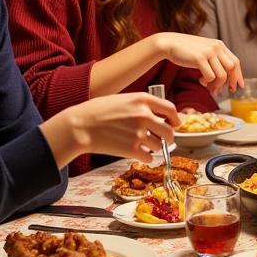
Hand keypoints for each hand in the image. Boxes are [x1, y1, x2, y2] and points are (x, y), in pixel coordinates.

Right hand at [44, 93, 178, 167]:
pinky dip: (146, 157)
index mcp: (143, 99)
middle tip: (165, 140)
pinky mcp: (132, 150)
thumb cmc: (97, 111)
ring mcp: (139, 133)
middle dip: (169, 137)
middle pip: (170, 131)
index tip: (175, 123)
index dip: (176, 118)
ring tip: (143, 144)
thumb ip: (141, 105)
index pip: (171, 109)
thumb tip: (158, 116)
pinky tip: (138, 153)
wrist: (80, 125)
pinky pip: (149, 157)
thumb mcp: (123, 99)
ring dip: (155, 147)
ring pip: (160, 146)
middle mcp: (144, 116)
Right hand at [149, 33, 242, 93]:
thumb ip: (215, 59)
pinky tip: (201, 81)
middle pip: (232, 69)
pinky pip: (210, 76)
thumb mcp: (204, 51)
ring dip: (216, 85)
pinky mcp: (199, 58)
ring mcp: (208, 52)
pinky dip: (207, 83)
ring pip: (222, 75)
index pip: (235, 62)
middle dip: (230, 82)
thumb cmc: (186, 50)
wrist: (169, 43)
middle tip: (223, 91)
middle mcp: (216, 47)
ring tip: (209, 88)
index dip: (238, 75)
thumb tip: (225, 77)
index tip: (239, 86)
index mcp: (219, 45)